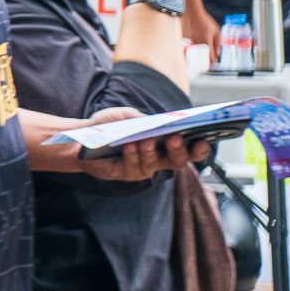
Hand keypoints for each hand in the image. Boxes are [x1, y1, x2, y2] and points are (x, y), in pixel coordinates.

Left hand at [77, 107, 210, 181]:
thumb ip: (143, 119)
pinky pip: (133, 166)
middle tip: (176, 138)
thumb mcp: (128, 116)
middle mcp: (159, 159)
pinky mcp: (127, 174)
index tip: (205, 139)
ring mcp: (144, 168)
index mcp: (165, 144)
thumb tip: (156, 123)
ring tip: (146, 139)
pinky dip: (132, 155)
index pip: (189, 149)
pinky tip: (129, 146)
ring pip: (154, 163)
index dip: (199, 148)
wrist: (84, 138)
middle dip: (178, 150)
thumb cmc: (112, 125)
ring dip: (150, 150)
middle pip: (177, 160)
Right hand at [185, 5, 219, 64]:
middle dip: (207, 59)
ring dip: (201, 53)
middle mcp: (198, 44)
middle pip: (203, 57)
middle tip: (211, 59)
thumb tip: (218, 52)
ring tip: (205, 50)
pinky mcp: (186, 39)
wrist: (193, 14)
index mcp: (207, 43)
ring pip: (197, 52)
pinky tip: (198, 42)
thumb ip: (218, 43)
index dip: (214, 61)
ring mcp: (191, 42)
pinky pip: (192, 46)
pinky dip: (195, 47)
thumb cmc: (206, 21)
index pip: (211, 57)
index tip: (216, 62)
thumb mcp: (216, 31)